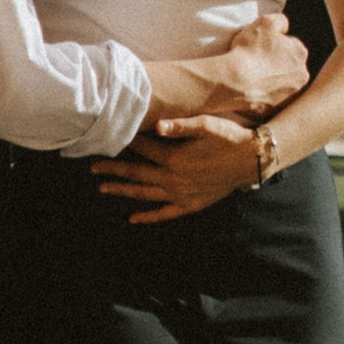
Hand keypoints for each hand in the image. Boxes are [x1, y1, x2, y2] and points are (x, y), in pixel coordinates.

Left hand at [92, 118, 264, 224]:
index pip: (143, 147)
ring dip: (123, 191)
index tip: (108, 135)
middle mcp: (174, 179)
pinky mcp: (190, 204)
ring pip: (145, 194)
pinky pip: (164, 214)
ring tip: (103, 188)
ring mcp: (181, 194)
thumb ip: (180, 125)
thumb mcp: (206, 125)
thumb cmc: (229, 137)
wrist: (252, 160)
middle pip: (137, 173)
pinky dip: (148, 217)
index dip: (126, 140)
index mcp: (175, 157)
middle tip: (92, 168)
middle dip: (113, 169)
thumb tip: (157, 126)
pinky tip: (133, 218)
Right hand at [216, 21, 309, 114]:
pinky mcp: (276, 108)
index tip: (262, 46)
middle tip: (258, 59)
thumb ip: (281, 21)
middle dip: (277, 61)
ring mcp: (289, 94)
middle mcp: (301, 75)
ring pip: (281, 80)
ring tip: (254, 73)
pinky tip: (252, 85)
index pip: (290, 44)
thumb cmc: (250, 50)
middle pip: (288, 64)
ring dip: (271, 77)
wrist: (235, 81)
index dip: (275, 43)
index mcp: (300, 54)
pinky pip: (270, 96)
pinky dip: (264, 91)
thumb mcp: (265, 22)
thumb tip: (285, 27)